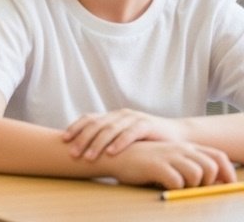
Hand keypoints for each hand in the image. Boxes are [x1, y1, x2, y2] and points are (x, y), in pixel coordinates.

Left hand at [63, 108, 185, 159]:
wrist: (178, 136)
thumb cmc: (148, 140)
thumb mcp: (125, 137)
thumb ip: (110, 139)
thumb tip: (85, 150)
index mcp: (112, 116)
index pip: (89, 119)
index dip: (75, 128)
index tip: (63, 139)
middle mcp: (120, 115)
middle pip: (96, 125)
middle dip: (82, 139)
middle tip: (72, 152)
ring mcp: (133, 119)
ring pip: (111, 130)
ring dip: (97, 144)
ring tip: (88, 157)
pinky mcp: (147, 126)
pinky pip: (131, 134)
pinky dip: (120, 143)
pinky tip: (112, 153)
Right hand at [101, 139, 234, 189]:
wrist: (111, 154)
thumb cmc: (139, 161)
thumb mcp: (164, 158)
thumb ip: (183, 164)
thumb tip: (204, 182)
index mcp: (184, 147)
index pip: (217, 156)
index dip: (227, 172)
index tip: (227, 185)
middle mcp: (179, 149)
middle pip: (211, 167)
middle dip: (209, 183)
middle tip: (197, 189)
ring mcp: (169, 155)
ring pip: (197, 175)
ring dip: (191, 186)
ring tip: (178, 187)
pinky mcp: (157, 165)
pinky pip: (177, 182)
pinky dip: (174, 188)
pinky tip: (162, 185)